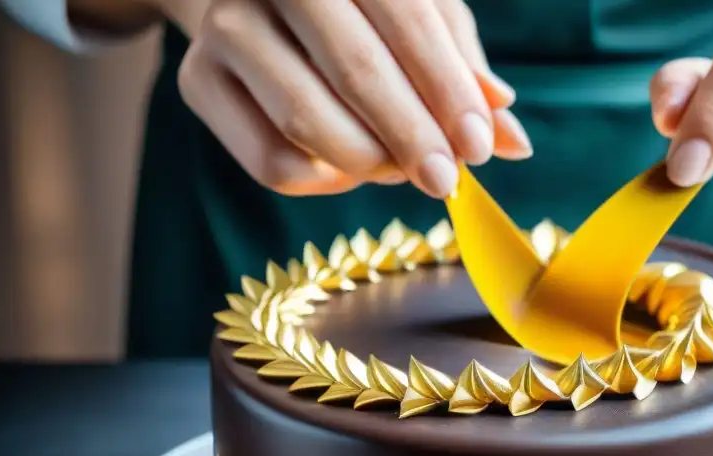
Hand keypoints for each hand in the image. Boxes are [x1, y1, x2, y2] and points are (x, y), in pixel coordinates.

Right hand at [169, 0, 531, 197]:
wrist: (261, 4)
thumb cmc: (363, 15)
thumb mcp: (421, 23)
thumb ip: (464, 74)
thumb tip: (515, 138)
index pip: (406, 17)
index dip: (446, 88)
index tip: (480, 146)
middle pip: (355, 69)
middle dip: (411, 136)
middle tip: (446, 181)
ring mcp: (226, 26)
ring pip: (306, 120)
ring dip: (369, 162)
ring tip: (399, 170)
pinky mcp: (198, 81)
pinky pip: (271, 160)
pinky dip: (323, 180)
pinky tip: (346, 168)